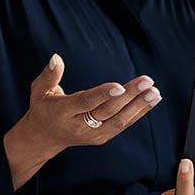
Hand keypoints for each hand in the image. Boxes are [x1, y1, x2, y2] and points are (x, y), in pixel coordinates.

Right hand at [4, 53, 161, 188]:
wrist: (44, 137)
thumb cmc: (43, 108)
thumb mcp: (39, 90)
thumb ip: (49, 74)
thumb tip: (56, 57)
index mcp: (63, 112)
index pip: (86, 103)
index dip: (103, 95)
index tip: (120, 86)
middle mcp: (80, 126)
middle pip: (108, 111)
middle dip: (130, 96)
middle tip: (147, 82)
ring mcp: (93, 134)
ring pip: (120, 120)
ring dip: (139, 106)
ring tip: (154, 92)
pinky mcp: (102, 137)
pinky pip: (123, 124)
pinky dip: (139, 112)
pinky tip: (152, 100)